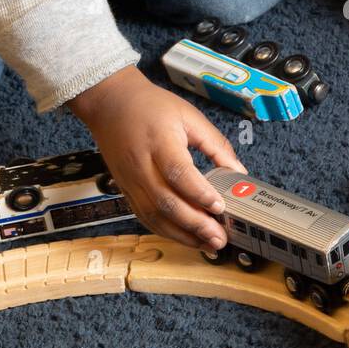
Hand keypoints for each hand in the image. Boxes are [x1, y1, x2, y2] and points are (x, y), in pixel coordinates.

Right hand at [69, 66, 246, 249]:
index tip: (220, 206)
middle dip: (195, 224)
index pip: (178, 172)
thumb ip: (215, 144)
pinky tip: (186, 238)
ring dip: (182, 235)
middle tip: (219, 237)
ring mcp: (131, 181)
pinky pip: (145, 217)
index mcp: (159, 141)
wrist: (110, 103)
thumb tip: (238, 171)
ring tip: (207, 244)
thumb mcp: (189, 116)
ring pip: (154, 216)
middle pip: (166, 201)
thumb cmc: (149, 106)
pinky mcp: (127, 190)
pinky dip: (167, 231)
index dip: (199, 193)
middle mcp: (141, 165)